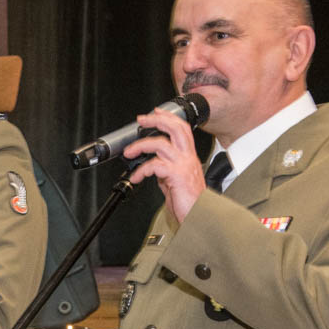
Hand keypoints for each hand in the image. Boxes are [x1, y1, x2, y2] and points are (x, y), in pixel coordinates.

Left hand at [123, 106, 207, 222]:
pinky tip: (136, 177)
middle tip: (141, 119)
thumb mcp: (175, 182)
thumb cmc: (189, 203)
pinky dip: (141, 170)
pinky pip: (155, 165)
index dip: (168, 117)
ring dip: (141, 145)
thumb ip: (165, 171)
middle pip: (175, 128)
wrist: (198, 216)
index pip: (181, 129)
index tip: (155, 112)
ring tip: (129, 152)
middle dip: (157, 119)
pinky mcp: (176, 175)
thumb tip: (152, 166)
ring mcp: (183, 165)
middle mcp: (187, 157)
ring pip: (161, 144)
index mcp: (188, 156)